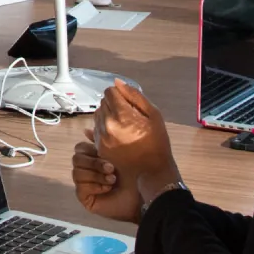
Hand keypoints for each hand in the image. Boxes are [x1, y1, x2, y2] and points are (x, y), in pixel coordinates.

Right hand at [72, 133, 140, 223]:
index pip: (80, 147)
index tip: (104, 153)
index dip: (90, 149)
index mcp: (95, 156)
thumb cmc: (137, 174)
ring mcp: (85, 183)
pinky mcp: (85, 197)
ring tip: (113, 180)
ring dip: (97, 175)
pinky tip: (108, 189)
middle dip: (94, 162)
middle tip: (111, 168)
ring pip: (77, 173)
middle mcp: (88, 169)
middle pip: (76, 159)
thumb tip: (85, 130)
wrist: (143, 196)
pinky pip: (80, 187)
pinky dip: (95, 186)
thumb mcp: (121, 153)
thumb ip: (104, 141)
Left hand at [93, 80, 180, 201]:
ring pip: (97, 115)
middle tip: (127, 115)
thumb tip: (117, 83)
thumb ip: (134, 96)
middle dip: (113, 105)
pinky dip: (104, 128)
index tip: (128, 102)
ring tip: (123, 126)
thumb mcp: (153, 115)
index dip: (119, 94)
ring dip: (107, 116)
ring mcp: (101, 137)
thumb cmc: (157, 142)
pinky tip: (117, 135)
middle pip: (102, 102)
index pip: (109, 92)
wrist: (151, 171)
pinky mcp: (99, 147)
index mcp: (122, 115)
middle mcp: (107, 125)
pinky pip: (96, 129)